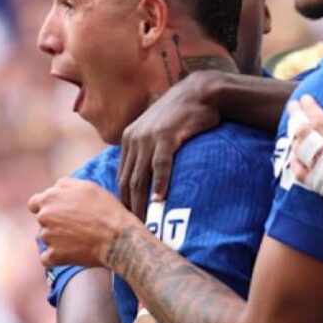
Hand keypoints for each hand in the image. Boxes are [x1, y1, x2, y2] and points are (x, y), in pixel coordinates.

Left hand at [29, 177, 140, 266]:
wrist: (118, 237)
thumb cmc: (106, 209)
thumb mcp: (88, 186)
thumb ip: (65, 185)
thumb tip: (54, 188)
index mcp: (50, 198)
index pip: (34, 203)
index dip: (46, 206)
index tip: (58, 211)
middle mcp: (44, 217)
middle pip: (43, 220)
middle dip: (56, 221)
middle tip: (77, 224)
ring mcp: (48, 237)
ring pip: (47, 238)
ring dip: (58, 238)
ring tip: (80, 238)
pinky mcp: (54, 256)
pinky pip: (47, 258)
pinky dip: (56, 257)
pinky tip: (72, 253)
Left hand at [120, 71, 221, 219]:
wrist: (201, 92)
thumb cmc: (184, 114)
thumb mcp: (159, 130)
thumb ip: (150, 149)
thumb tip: (152, 176)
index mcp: (128, 139)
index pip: (121, 176)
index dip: (124, 201)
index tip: (129, 221)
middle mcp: (133, 139)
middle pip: (127, 181)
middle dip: (129, 208)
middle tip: (135, 231)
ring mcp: (149, 137)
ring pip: (140, 177)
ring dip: (141, 202)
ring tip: (145, 224)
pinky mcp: (166, 136)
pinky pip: (160, 165)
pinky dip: (159, 183)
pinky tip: (160, 200)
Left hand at [288, 95, 322, 263]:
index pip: (319, 119)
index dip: (309, 107)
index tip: (305, 98)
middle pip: (304, 131)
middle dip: (296, 115)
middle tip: (293, 105)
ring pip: (299, 150)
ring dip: (294, 134)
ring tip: (293, 124)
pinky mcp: (321, 188)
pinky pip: (300, 173)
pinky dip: (294, 160)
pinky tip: (295, 153)